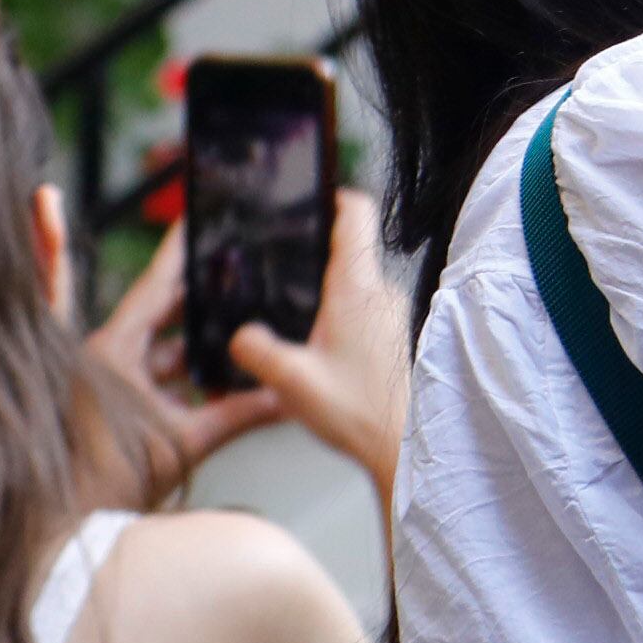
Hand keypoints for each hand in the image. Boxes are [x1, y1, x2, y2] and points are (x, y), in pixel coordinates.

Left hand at [90, 218, 288, 489]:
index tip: (198, 213)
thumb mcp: (185, 443)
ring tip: (238, 324)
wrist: (73, 528)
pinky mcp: (106, 403)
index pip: (155, 284)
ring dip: (194, 341)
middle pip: (159, 309)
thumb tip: (286, 397)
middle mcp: (101, 356)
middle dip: (199, 295)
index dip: (181, 249)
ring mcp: (101, 379)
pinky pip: (148, 374)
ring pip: (157, 345)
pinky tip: (217, 377)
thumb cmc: (113, 482)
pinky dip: (181, 373)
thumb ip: (240, 414)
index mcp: (112, 350)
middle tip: (236, 267)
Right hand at [227, 193, 412, 504]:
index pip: (356, 214)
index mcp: (357, 288)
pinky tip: (317, 348)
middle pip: (351, 249)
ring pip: (356, 285)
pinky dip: (339, 319)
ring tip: (295, 316)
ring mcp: (391, 315)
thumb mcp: (290, 381)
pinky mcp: (393, 338)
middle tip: (282, 266)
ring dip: (327, 294)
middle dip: (315, 255)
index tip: (311, 195)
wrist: (401, 447)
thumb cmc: (358, 413)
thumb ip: (257, 351)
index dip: (333, 196)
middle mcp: (380, 293)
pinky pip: (363, 312)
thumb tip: (241, 335)